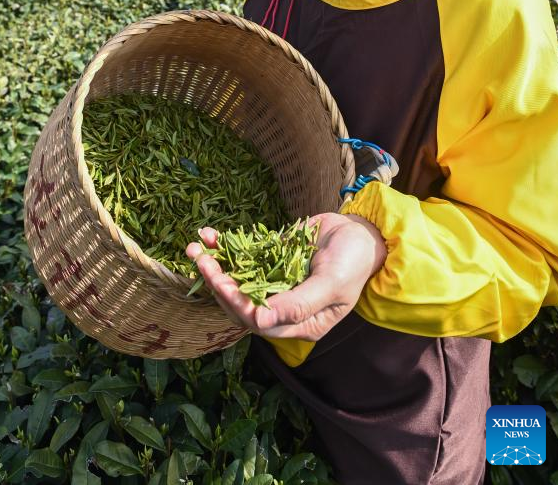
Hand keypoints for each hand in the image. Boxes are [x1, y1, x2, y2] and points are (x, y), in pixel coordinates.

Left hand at [186, 214, 385, 340]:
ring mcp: (275, 283)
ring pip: (237, 279)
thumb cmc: (353, 261)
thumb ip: (299, 303)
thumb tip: (261, 322)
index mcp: (300, 323)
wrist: (362, 233)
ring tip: (195, 247)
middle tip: (201, 261)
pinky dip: (225, 247)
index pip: (259, 321)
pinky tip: (209, 235)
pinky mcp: (270, 261)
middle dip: (218, 282)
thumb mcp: (332, 283)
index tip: (221, 284)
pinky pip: (243, 258)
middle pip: (241, 302)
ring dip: (215, 264)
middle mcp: (283, 307)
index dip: (237, 304)